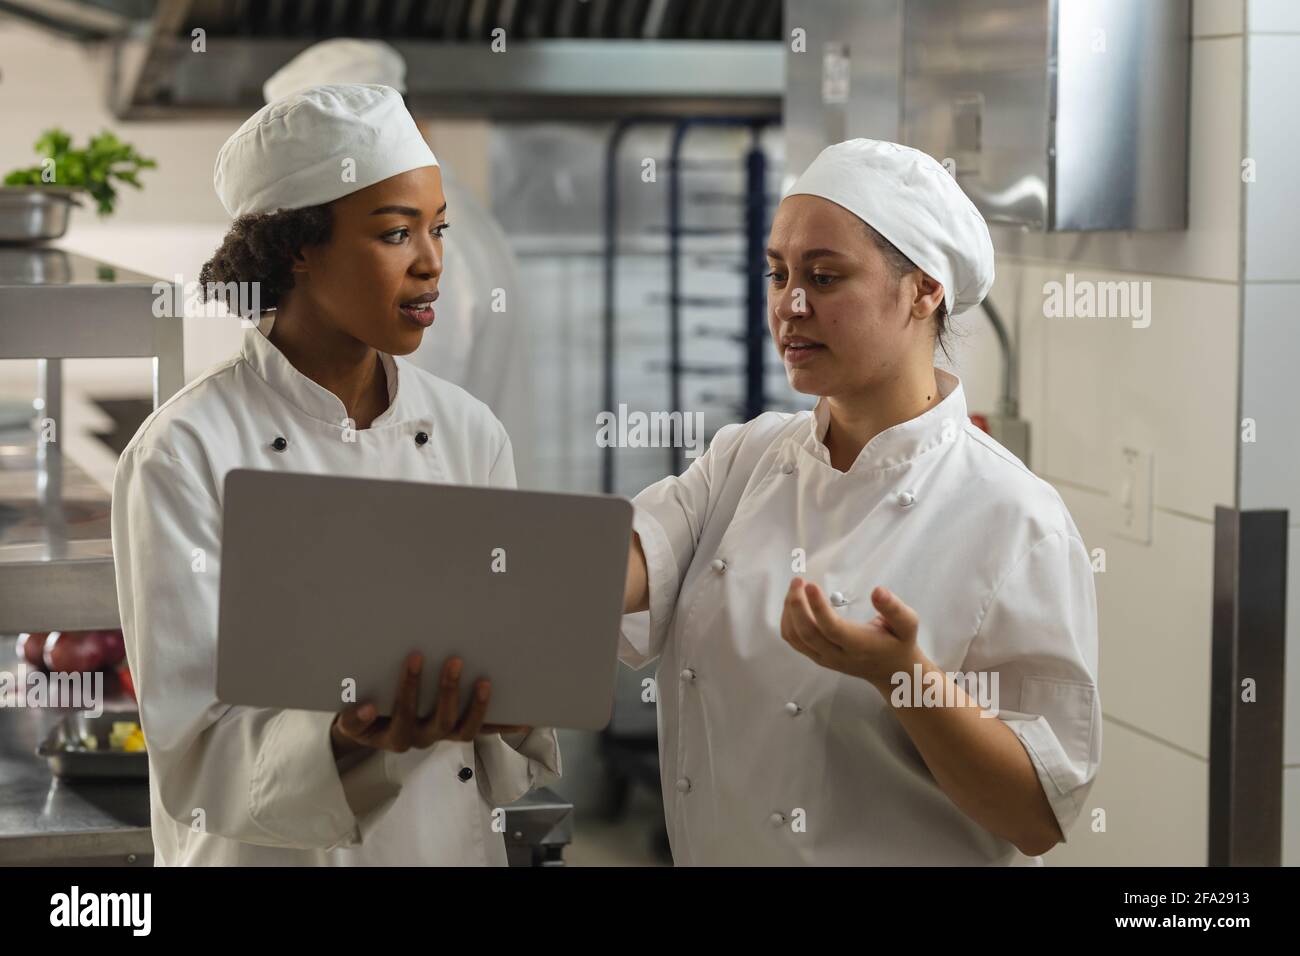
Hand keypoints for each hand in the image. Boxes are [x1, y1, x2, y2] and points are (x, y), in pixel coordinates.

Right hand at [331, 654, 492, 758]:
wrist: (370, 732)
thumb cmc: (363, 717)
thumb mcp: (350, 721)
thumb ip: (352, 718)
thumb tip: (364, 708)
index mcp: (394, 735)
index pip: (402, 714)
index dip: (409, 689)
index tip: (413, 658)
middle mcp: (422, 738)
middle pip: (440, 723)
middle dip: (448, 691)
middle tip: (455, 660)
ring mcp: (443, 735)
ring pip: (465, 730)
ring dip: (478, 708)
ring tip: (486, 683)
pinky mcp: (459, 731)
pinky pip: (484, 732)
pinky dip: (504, 727)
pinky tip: (524, 720)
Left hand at [779, 578, 922, 690]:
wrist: (892, 672)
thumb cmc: (899, 643)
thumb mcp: (907, 625)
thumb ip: (894, 608)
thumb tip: (878, 591)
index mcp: (860, 646)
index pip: (832, 629)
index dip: (818, 607)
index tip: (811, 585)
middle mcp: (838, 656)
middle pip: (807, 634)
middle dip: (797, 605)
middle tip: (798, 580)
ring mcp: (825, 659)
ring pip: (796, 637)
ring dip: (789, 611)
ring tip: (795, 588)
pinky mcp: (817, 657)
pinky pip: (794, 641)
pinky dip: (788, 620)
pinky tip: (793, 603)